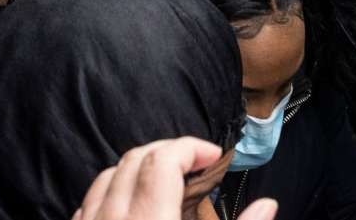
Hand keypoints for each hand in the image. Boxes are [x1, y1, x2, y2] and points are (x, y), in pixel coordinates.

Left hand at [74, 137, 277, 219]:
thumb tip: (267, 205)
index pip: (164, 159)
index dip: (191, 148)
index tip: (212, 158)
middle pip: (136, 158)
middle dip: (168, 152)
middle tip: (194, 167)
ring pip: (108, 175)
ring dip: (137, 169)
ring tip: (165, 184)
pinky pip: (87, 203)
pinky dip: (111, 192)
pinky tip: (129, 207)